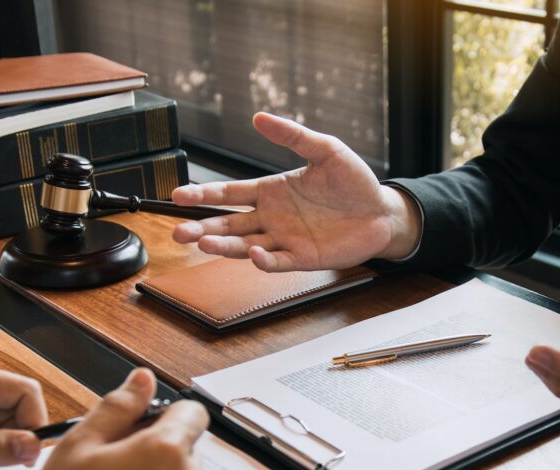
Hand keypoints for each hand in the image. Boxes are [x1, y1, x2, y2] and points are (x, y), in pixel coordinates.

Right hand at [171, 112, 421, 270]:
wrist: (381, 212)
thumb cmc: (353, 181)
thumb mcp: (325, 149)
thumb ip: (292, 136)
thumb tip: (259, 118)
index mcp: (271, 191)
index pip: (229, 193)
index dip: (204, 195)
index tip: (178, 196)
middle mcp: (272, 217)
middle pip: (229, 223)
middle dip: (202, 227)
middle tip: (178, 232)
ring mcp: (285, 239)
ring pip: (246, 245)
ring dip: (225, 245)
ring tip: (203, 242)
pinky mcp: (303, 258)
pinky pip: (278, 261)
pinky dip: (264, 260)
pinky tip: (254, 254)